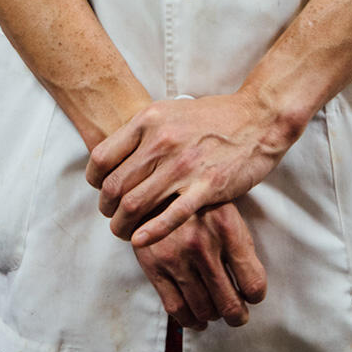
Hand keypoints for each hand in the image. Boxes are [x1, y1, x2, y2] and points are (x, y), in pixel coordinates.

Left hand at [87, 91, 287, 245]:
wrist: (257, 117)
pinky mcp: (206, 186)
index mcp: (149, 120)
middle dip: (107, 209)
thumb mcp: (170, 112)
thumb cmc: (213, 116)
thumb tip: (116, 157)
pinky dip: (151, 232)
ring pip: (135, 204)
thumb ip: (144, 132)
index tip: (100, 190)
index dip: (94, 181)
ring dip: (123, 225)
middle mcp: (162, 141)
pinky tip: (141, 240)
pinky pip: (170, 216)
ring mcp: (184, 165)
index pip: (102, 157)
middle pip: (114, 186)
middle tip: (112, 217)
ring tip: (125, 232)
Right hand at [133, 201, 266, 330]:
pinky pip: (175, 308)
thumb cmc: (200, 203)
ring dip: (214, 316)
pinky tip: (197, 318)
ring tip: (217, 311)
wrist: (156, 188)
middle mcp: (201, 243)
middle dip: (238, 315)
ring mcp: (175, 256)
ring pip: (203, 309)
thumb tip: (251, 287)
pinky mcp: (153, 265)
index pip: (252, 282)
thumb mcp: (227, 211)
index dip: (256, 295)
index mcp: (226, 227)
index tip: (252, 295)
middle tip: (238, 314)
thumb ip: (240, 246)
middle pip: (229, 303)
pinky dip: (190, 321)